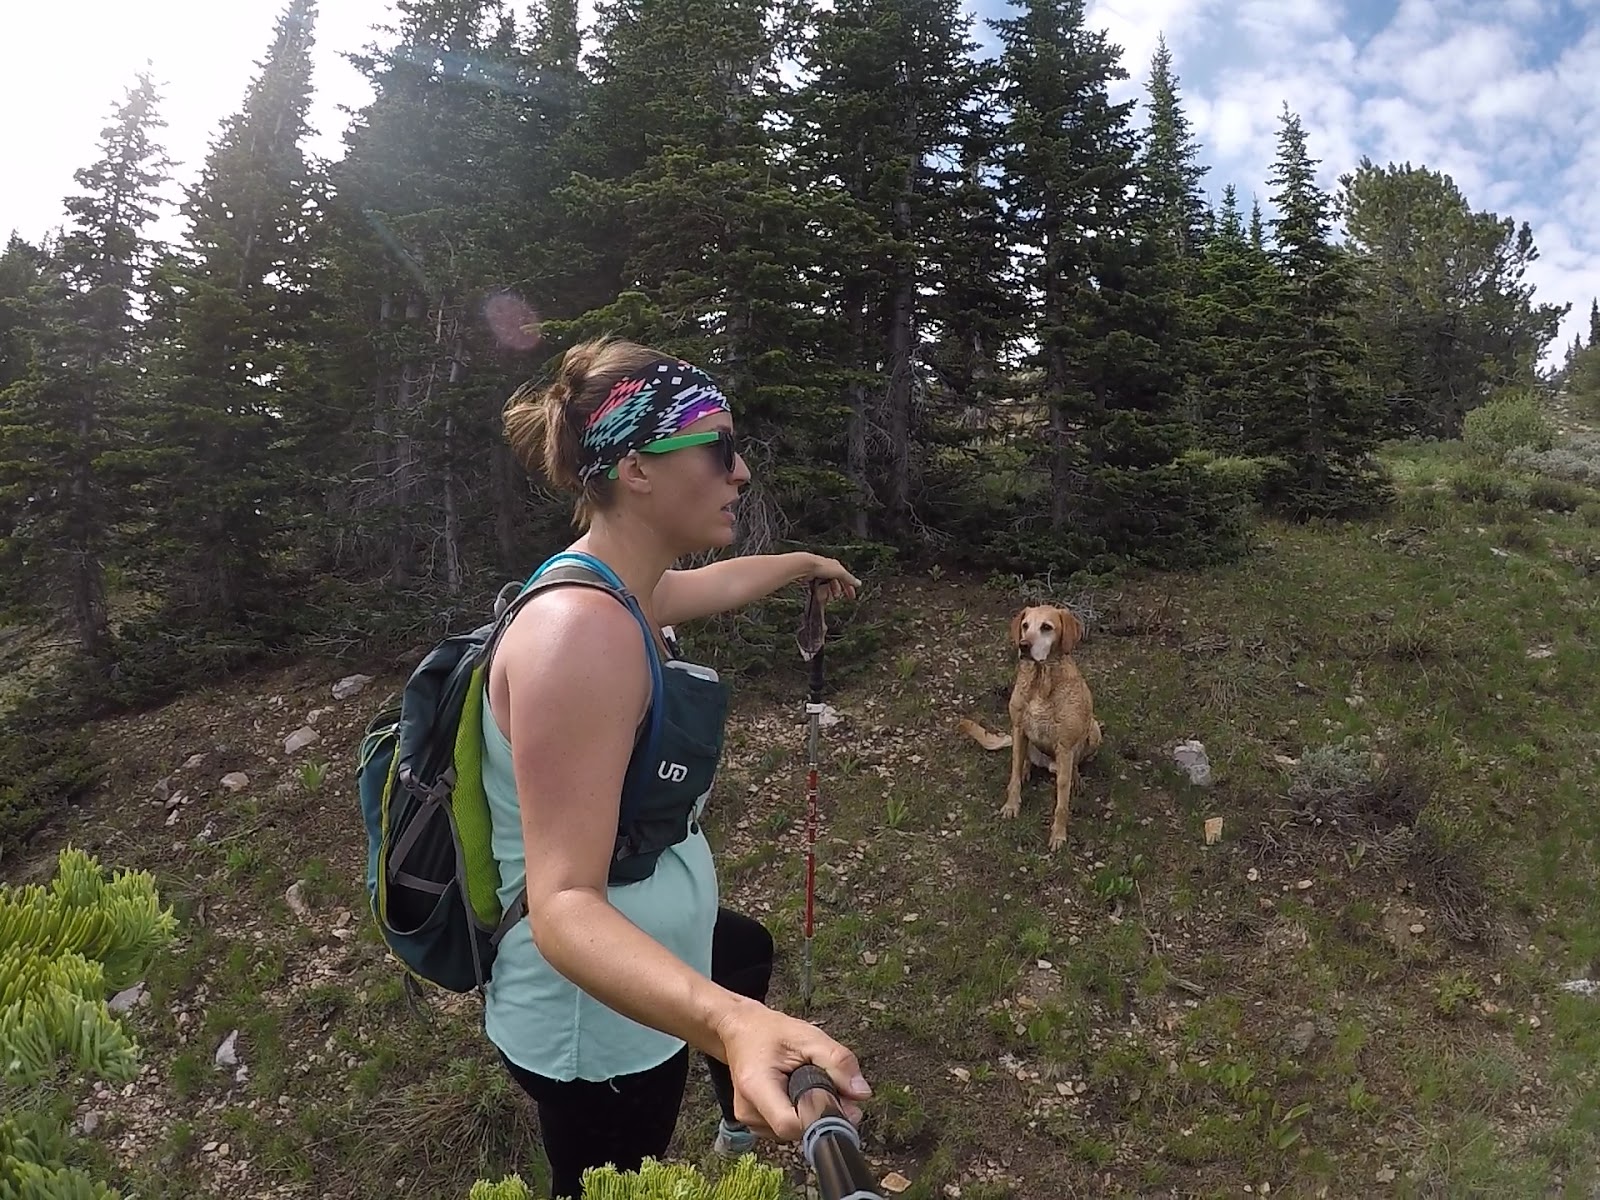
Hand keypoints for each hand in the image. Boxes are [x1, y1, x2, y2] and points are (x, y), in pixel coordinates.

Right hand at [715, 999, 871, 1140]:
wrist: (740, 1030)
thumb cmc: (770, 1031)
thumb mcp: (809, 1036)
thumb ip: (837, 1061)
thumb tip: (861, 1093)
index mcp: (756, 1086)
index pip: (790, 1124)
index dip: (820, 1118)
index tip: (840, 1102)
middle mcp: (748, 1110)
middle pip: (795, 1131)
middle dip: (820, 1114)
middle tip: (831, 1087)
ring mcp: (748, 1120)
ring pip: (792, 1132)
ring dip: (809, 1114)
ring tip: (808, 1084)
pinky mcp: (754, 1123)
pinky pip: (785, 1129)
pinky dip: (798, 1114)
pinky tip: (796, 1093)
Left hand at [801, 555, 859, 602]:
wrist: (806, 566)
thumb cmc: (822, 566)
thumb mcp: (840, 573)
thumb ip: (849, 579)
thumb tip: (858, 583)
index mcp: (837, 566)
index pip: (846, 578)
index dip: (850, 587)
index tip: (852, 596)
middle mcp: (828, 569)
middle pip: (836, 582)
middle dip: (838, 591)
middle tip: (837, 597)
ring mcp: (820, 573)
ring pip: (827, 586)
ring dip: (829, 593)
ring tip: (829, 598)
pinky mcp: (812, 578)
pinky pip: (818, 587)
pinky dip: (821, 592)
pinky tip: (821, 596)